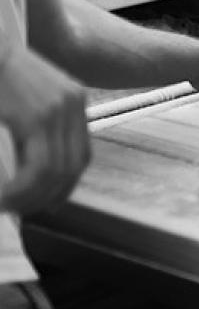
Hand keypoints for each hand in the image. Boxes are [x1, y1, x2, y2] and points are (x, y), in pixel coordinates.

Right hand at [0, 45, 89, 214]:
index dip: (63, 186)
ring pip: (56, 174)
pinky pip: (40, 168)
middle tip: (17, 210)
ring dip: (29, 199)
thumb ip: (30, 127)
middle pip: (72, 168)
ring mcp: (60, 108)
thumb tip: (24, 168)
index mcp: (72, 98)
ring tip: (4, 205)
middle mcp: (73, 102)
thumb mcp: (21, 100)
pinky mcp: (39, 116)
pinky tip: (2, 198)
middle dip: (45, 198)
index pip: (79, 156)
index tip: (41, 203)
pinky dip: (21, 191)